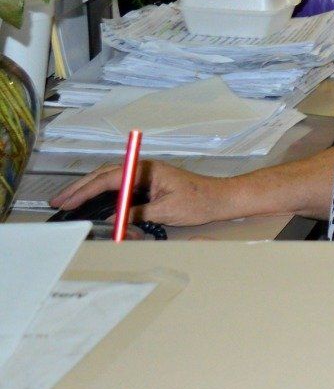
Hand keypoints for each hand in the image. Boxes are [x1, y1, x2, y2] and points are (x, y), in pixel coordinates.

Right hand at [49, 160, 235, 227]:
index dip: (85, 190)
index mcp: (147, 170)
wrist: (220, 198)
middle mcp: (144, 169)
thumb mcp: (166, 211)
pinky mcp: (147, 183)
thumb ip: (137, 214)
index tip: (67, 201)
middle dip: (79, 188)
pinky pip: (118, 185)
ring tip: (67, 201)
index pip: (109, 178)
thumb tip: (112, 219)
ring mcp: (145, 175)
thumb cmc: (199, 201)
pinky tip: (90, 201)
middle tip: (58, 201)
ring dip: (87, 189)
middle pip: (104, 175)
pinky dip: (101, 192)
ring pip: (109, 178)